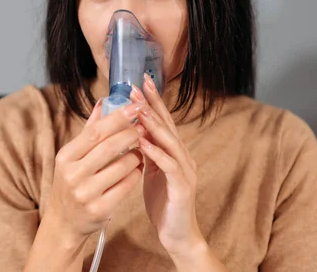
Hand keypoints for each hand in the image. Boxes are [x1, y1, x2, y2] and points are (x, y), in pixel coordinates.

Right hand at [45, 100, 143, 244]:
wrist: (63, 222)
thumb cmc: (71, 183)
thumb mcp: (72, 157)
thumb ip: (89, 130)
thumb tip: (103, 102)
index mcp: (66, 157)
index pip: (95, 132)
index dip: (117, 118)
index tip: (135, 106)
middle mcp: (73, 174)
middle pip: (109, 147)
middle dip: (130, 134)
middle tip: (144, 126)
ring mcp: (86, 193)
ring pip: (121, 166)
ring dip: (136, 155)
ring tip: (140, 149)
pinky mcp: (100, 209)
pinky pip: (126, 186)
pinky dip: (136, 173)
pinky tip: (138, 167)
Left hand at [130, 74, 204, 261]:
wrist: (176, 235)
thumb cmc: (162, 203)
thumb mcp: (150, 172)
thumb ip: (145, 151)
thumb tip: (132, 130)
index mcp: (173, 152)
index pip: (162, 121)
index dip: (152, 101)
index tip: (139, 82)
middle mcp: (182, 156)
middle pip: (167, 125)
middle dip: (153, 104)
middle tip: (139, 85)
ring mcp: (185, 171)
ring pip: (169, 142)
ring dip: (154, 124)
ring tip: (140, 109)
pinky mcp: (182, 187)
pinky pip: (169, 166)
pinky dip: (156, 152)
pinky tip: (143, 143)